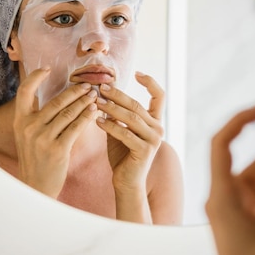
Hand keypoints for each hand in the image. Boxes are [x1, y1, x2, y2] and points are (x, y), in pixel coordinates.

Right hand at [13, 68, 97, 197]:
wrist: (36, 187)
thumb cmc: (36, 160)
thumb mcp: (29, 137)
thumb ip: (37, 118)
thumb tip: (56, 98)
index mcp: (20, 121)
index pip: (24, 92)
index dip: (34, 77)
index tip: (47, 68)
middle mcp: (29, 127)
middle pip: (55, 101)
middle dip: (74, 91)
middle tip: (87, 85)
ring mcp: (43, 138)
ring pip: (68, 113)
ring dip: (84, 102)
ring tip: (95, 96)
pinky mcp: (57, 150)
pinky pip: (75, 128)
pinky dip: (86, 118)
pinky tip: (94, 111)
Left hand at [95, 73, 163, 220]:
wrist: (126, 182)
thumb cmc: (122, 155)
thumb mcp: (120, 130)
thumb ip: (116, 115)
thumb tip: (103, 93)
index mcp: (154, 122)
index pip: (159, 96)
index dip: (150, 82)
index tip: (136, 72)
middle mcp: (158, 129)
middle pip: (137, 105)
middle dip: (117, 95)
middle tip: (101, 87)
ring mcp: (153, 140)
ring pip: (131, 118)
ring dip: (111, 108)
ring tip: (96, 102)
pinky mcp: (144, 151)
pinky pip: (125, 134)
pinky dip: (110, 126)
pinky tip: (97, 121)